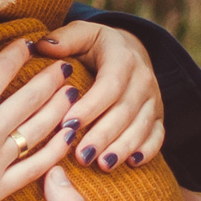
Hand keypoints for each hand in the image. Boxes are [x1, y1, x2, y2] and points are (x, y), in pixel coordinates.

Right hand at [0, 38, 77, 200]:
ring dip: (59, 108)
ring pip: (39, 129)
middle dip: (51, 78)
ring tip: (72, 95)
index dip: (20, 53)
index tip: (31, 44)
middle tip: (66, 68)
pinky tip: (67, 136)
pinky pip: (34, 168)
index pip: (3, 69)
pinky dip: (55, 150)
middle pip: (31, 97)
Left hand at [31, 20, 163, 173]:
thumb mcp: (82, 34)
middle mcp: (143, 78)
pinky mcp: (159, 115)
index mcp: (123, 58)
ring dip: (123, 147)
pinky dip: (148, 150)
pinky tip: (133, 163)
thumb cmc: (96, 46)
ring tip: (103, 165)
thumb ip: (64, 39)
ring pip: (142, 126)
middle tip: (82, 156)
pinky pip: (159, 134)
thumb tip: (41, 46)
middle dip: (104, 135)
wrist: (130, 50)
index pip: (109, 85)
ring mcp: (154, 98)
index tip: (67, 125)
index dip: (90, 106)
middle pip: (125, 111)